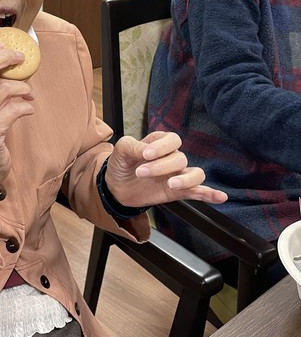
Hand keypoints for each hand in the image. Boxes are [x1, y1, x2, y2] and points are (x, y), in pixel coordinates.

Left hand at [105, 131, 227, 207]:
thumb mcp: (122, 150)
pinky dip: (210, 194)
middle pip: (180, 158)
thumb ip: (133, 146)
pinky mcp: (178, 192)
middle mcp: (171, 157)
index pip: (172, 140)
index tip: (145, 155)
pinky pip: (198, 191)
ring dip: (185, 179)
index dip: (162, 147)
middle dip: (161, 166)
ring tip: (170, 184)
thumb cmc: (121, 164)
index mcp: (160, 143)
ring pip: (195, 174)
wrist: (116, 187)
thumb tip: (146, 151)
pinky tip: (220, 197)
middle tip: (141, 173)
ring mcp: (176, 175)